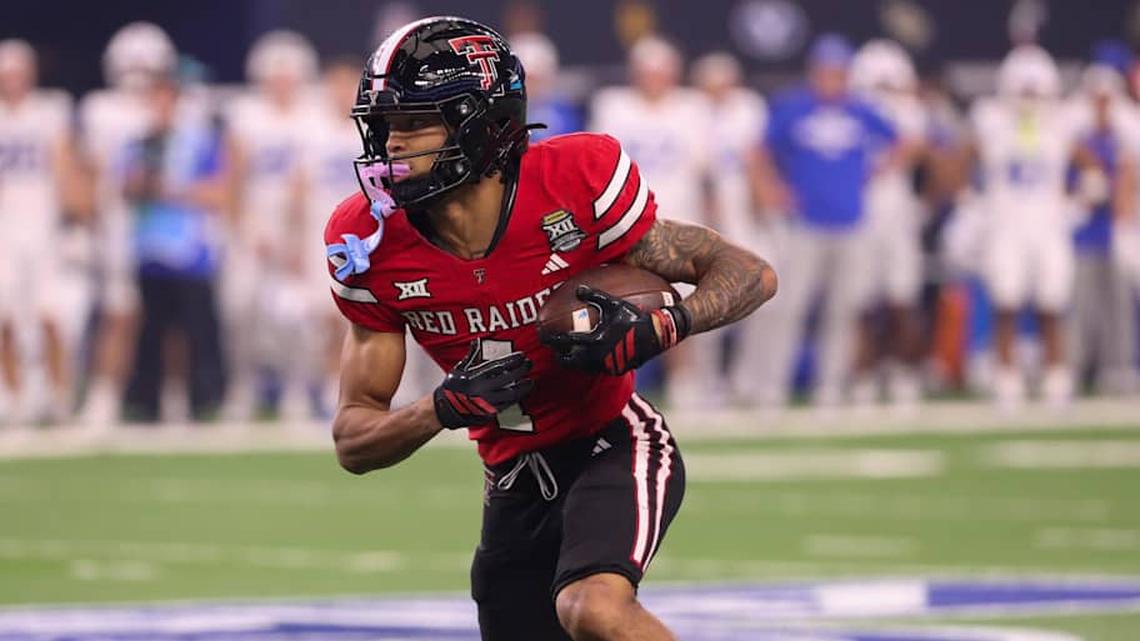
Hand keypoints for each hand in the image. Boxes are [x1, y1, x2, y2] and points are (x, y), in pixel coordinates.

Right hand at [434, 341, 533, 428]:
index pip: (500, 366)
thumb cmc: (452, 388)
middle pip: (509, 379)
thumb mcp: (459, 369)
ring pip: (512, 394)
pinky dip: (516, 397)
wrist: (446, 409)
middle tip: (529, 364)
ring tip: (530, 381)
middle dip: (522, 370)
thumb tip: (477, 342)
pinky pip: (508, 404)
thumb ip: (471, 356)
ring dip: (524, 387)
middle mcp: (484, 390)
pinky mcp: (491, 412)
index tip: (522, 355)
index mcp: (476, 377)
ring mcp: (489, 402)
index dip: (513, 360)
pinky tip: (521, 392)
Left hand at [543, 286, 689, 374]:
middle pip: (571, 361)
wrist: (656, 335)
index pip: (567, 341)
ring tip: (570, 356)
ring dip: (575, 362)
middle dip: (561, 357)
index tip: (544, 338)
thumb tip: (578, 289)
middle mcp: (599, 356)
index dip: (553, 340)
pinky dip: (589, 364)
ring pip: (583, 368)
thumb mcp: (615, 304)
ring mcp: (607, 365)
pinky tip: (589, 358)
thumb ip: (595, 296)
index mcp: (595, 340)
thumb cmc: (635, 317)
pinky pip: (597, 369)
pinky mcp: (617, 370)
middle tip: (555, 352)